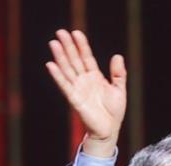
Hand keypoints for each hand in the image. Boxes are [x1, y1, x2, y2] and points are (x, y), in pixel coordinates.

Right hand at [45, 29, 125, 156]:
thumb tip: (117, 55)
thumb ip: (118, 73)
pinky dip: (58, 76)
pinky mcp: (74, 99)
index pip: (86, 57)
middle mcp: (84, 80)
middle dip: (68, 46)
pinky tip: (51, 65)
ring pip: (67, 69)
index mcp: (95, 76)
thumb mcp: (119, 89)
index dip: (81, 45)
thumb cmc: (114, 111)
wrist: (109, 130)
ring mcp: (78, 88)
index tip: (76, 32)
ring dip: (60, 57)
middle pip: (74, 59)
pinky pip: (65, 85)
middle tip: (60, 32)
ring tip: (53, 43)